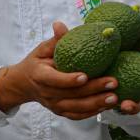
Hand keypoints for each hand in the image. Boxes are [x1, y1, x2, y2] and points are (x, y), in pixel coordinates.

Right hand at [0, 22, 118, 119]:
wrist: (24, 84)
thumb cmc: (36, 62)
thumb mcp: (42, 49)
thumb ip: (55, 40)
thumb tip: (59, 24)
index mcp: (40, 76)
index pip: (55, 80)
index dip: (69, 79)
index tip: (85, 76)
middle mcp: (47, 94)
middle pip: (72, 94)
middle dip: (94, 89)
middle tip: (113, 82)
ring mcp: (54, 105)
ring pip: (77, 108)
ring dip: (97, 103)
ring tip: (115, 97)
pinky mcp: (60, 112)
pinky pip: (78, 115)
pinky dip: (93, 112)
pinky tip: (107, 106)